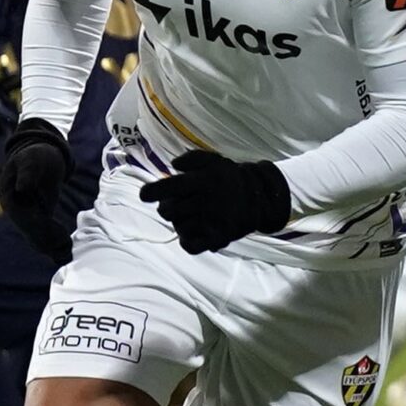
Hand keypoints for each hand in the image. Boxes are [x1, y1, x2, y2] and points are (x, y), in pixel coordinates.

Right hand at [0, 117, 78, 261]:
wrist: (41, 153)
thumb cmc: (36, 153)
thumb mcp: (32, 159)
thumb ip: (27, 172)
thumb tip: (22, 188)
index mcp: (11, 196)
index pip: (23, 216)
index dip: (38, 227)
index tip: (55, 233)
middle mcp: (17, 208)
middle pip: (29, 230)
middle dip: (46, 240)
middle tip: (65, 247)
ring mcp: (28, 213)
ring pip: (36, 235)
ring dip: (50, 245)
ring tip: (66, 252)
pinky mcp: (40, 215)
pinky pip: (45, 232)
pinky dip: (54, 241)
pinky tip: (65, 250)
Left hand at [140, 149, 291, 253]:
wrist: (260, 197)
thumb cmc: (231, 178)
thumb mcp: (215, 160)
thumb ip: (192, 159)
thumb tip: (172, 166)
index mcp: (202, 181)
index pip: (169, 187)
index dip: (151, 192)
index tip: (144, 195)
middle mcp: (205, 201)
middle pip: (167, 211)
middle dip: (166, 208)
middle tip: (175, 205)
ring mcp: (212, 222)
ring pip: (178, 228)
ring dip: (178, 223)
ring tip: (188, 217)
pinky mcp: (218, 238)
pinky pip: (190, 246)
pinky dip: (187, 241)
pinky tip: (191, 233)